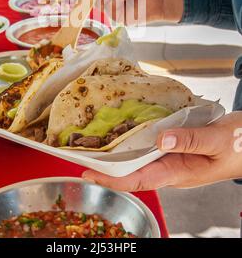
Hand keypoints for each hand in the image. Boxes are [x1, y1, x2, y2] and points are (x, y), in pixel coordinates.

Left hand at [82, 112, 241, 190]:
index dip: (112, 178)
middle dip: (108, 167)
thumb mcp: (218, 140)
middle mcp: (174, 168)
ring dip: (120, 154)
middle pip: (135, 171)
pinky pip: (154, 148)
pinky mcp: (180, 149)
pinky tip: (128, 131)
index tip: (89, 173)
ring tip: (98, 145)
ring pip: (143, 160)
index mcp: (182, 172)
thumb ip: (190, 140)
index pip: (139, 179)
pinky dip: (137, 141)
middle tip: (84, 154)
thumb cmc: (241, 144)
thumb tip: (161, 139)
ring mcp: (177, 160)